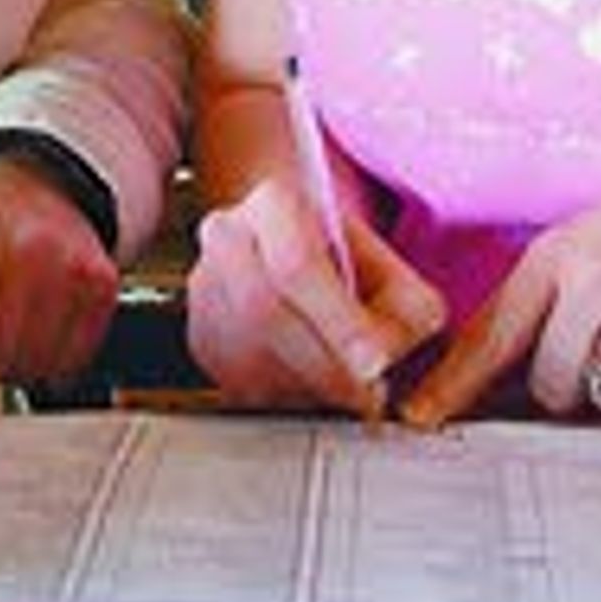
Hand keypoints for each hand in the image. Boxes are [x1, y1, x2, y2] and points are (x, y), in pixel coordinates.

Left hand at [0, 150, 119, 415]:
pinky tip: (36, 317)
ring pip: (38, 366)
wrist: (27, 184)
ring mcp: (71, 261)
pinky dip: (49, 358)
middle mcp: (25, 242)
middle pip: (2, 354)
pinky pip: (73, 363)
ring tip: (5, 314)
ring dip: (15, 362)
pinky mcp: (104, 282)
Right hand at [183, 175, 447, 417]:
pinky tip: (317, 389)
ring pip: (247, 354)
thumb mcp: (398, 280)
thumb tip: (372, 363)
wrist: (303, 256)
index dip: (337, 321)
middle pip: (263, 312)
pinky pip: (237, 382)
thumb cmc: (354, 267)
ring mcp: (205, 288)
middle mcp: (227, 237)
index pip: (297, 264)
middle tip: (368, 394)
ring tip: (348, 392)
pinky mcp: (201, 337)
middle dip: (324, 366)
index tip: (374, 364)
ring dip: (306, 388)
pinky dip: (286, 398)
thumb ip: (400, 317)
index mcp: (274, 202)